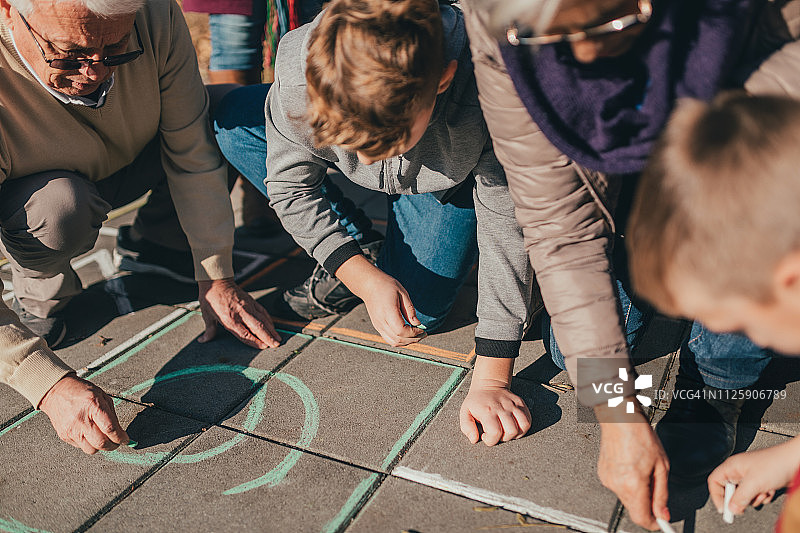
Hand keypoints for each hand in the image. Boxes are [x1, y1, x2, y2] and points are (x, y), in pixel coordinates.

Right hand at [39, 374, 127, 454]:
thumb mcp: (101, 395)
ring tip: (103, 439)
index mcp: (93, 406)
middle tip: (117, 442)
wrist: (56, 391)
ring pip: (91, 450)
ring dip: (100, 447)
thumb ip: (111, 414)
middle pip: (101, 443)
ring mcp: (71, 430)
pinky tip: (90, 435)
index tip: (126, 440)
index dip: (121, 437)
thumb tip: (120, 431)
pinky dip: (89, 444)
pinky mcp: (64, 436)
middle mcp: (81, 420)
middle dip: (113, 446)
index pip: (110, 429)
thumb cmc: (81, 391)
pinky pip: (80, 447)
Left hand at [198, 278, 280, 348]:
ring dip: (271, 329)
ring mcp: (248, 306)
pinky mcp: (251, 301)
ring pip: (263, 319)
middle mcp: (240, 313)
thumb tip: (203, 340)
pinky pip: (262, 311)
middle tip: (276, 344)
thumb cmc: (210, 298)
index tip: (263, 347)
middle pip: (258, 327)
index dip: (255, 341)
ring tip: (278, 338)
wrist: (216, 281)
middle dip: (268, 337)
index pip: (244, 334)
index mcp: (229, 319)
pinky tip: (272, 325)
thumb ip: (209, 330)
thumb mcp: (207, 315)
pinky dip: (269, 319)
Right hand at [335, 255, 424, 345]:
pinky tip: (407, 335)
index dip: (414, 333)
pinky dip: (400, 340)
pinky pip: (389, 339)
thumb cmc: (386, 286)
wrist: (369, 285)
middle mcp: (381, 321)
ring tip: (417, 336)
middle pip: (398, 339)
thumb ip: (410, 310)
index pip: (401, 331)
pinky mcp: (377, 326)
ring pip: (393, 342)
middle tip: (423, 334)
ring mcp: (378, 325)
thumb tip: (417, 323)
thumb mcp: (402, 293)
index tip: (423, 330)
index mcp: (388, 312)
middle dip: (413, 339)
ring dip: (407, 342)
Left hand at [460, 356, 530, 445]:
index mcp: (487, 411)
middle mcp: (502, 407)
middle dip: (504, 438)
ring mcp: (513, 405)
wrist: (488, 384)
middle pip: (511, 431)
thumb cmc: (476, 401)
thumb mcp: (465, 412)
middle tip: (497, 433)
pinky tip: (514, 426)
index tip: (486, 436)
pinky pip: (528, 420)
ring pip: (523, 426)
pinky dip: (524, 427)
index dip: (490, 440)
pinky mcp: (521, 403)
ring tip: (506, 430)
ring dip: (515, 434)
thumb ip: (467, 427)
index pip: (495, 433)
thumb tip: (474, 439)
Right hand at [596, 402, 669, 529]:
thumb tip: (663, 513)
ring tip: (642, 470)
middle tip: (656, 487)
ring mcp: (608, 480)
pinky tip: (631, 466)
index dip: (653, 523)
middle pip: (634, 509)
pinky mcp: (603, 474)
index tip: (661, 521)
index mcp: (633, 484)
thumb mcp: (661, 466)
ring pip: (626, 498)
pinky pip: (618, 487)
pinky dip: (627, 483)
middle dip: (646, 504)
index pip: (641, 518)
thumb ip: (662, 494)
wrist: (619, 419)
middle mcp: (617, 485)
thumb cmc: (640, 435)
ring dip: (636, 492)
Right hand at [708, 437, 799, 514]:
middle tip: (744, 505)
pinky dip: (762, 496)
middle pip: (730, 490)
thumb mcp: (754, 483)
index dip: (717, 496)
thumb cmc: (776, 463)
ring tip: (761, 493)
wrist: (795, 461)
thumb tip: (731, 508)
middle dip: (740, 499)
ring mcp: (751, 476)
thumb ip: (740, 498)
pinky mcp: (762, 481)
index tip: (724, 509)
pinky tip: (768, 491)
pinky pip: (756, 494)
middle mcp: (740, 470)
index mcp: (732, 466)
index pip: (714, 481)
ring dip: (754, 498)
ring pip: (744, 494)